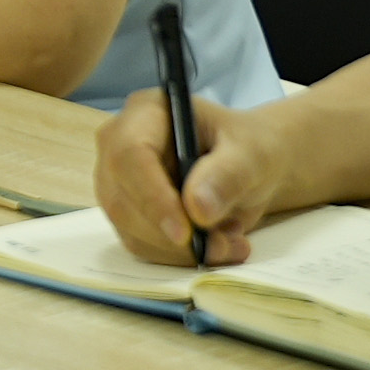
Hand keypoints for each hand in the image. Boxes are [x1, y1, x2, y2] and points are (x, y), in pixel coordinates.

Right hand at [108, 82, 369, 264]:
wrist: (249, 168)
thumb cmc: (248, 148)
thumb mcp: (252, 154)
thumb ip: (228, 175)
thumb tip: (197, 208)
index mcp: (146, 112)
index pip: (130, 155)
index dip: (152, 197)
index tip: (185, 233)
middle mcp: (119, 145)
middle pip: (121, 198)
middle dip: (170, 234)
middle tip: (224, 246)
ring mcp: (118, 181)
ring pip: (129, 229)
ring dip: (179, 251)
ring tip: (231, 245)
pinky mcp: (126, 213)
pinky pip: (141, 245)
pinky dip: (178, 257)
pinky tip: (215, 246)